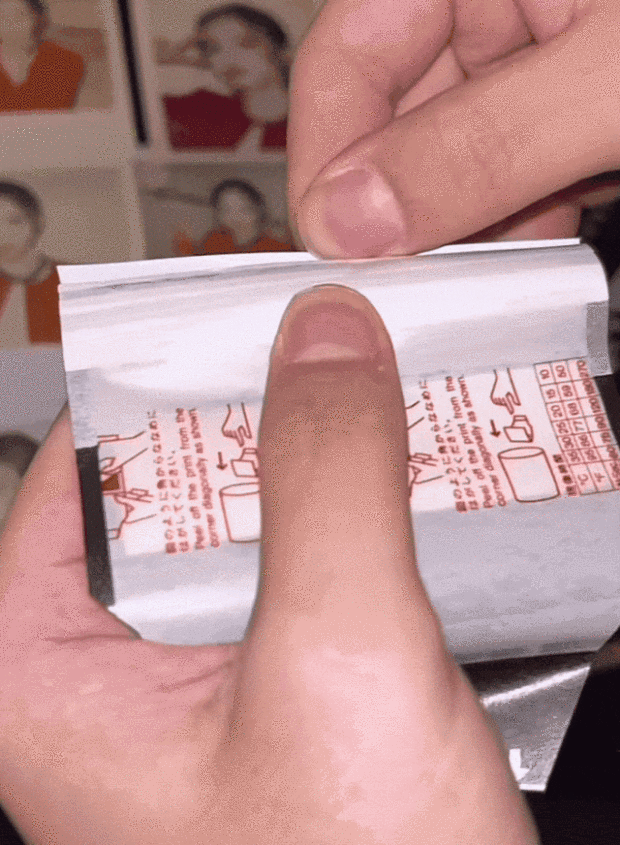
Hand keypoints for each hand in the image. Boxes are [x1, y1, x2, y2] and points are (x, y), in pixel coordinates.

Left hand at [0, 286, 537, 844]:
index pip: (88, 462)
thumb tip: (323, 334)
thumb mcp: (336, 664)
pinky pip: (306, 569)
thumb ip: (326, 483)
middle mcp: (109, 667)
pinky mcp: (274, 690)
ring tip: (392, 402)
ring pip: (255, 524)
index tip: (256, 313)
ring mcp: (197, 680)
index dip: (173, 376)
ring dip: (328, 467)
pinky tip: (415, 489)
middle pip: (180, 486)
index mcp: (47, 664)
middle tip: (346, 346)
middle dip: (272, 420)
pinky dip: (359, 523)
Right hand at [288, 0, 619, 256]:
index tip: (340, 256)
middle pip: (389, 125)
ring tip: (489, 278)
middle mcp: (489, 7)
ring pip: (443, 165)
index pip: (345, 60)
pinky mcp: (560, 111)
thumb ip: (485, 144)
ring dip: (460, 232)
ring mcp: (527, 61)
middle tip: (419, 289)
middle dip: (401, 216)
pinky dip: (512, 224)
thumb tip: (354, 219)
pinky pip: (503, 177)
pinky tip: (533, 250)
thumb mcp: (611, 83)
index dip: (327, 167)